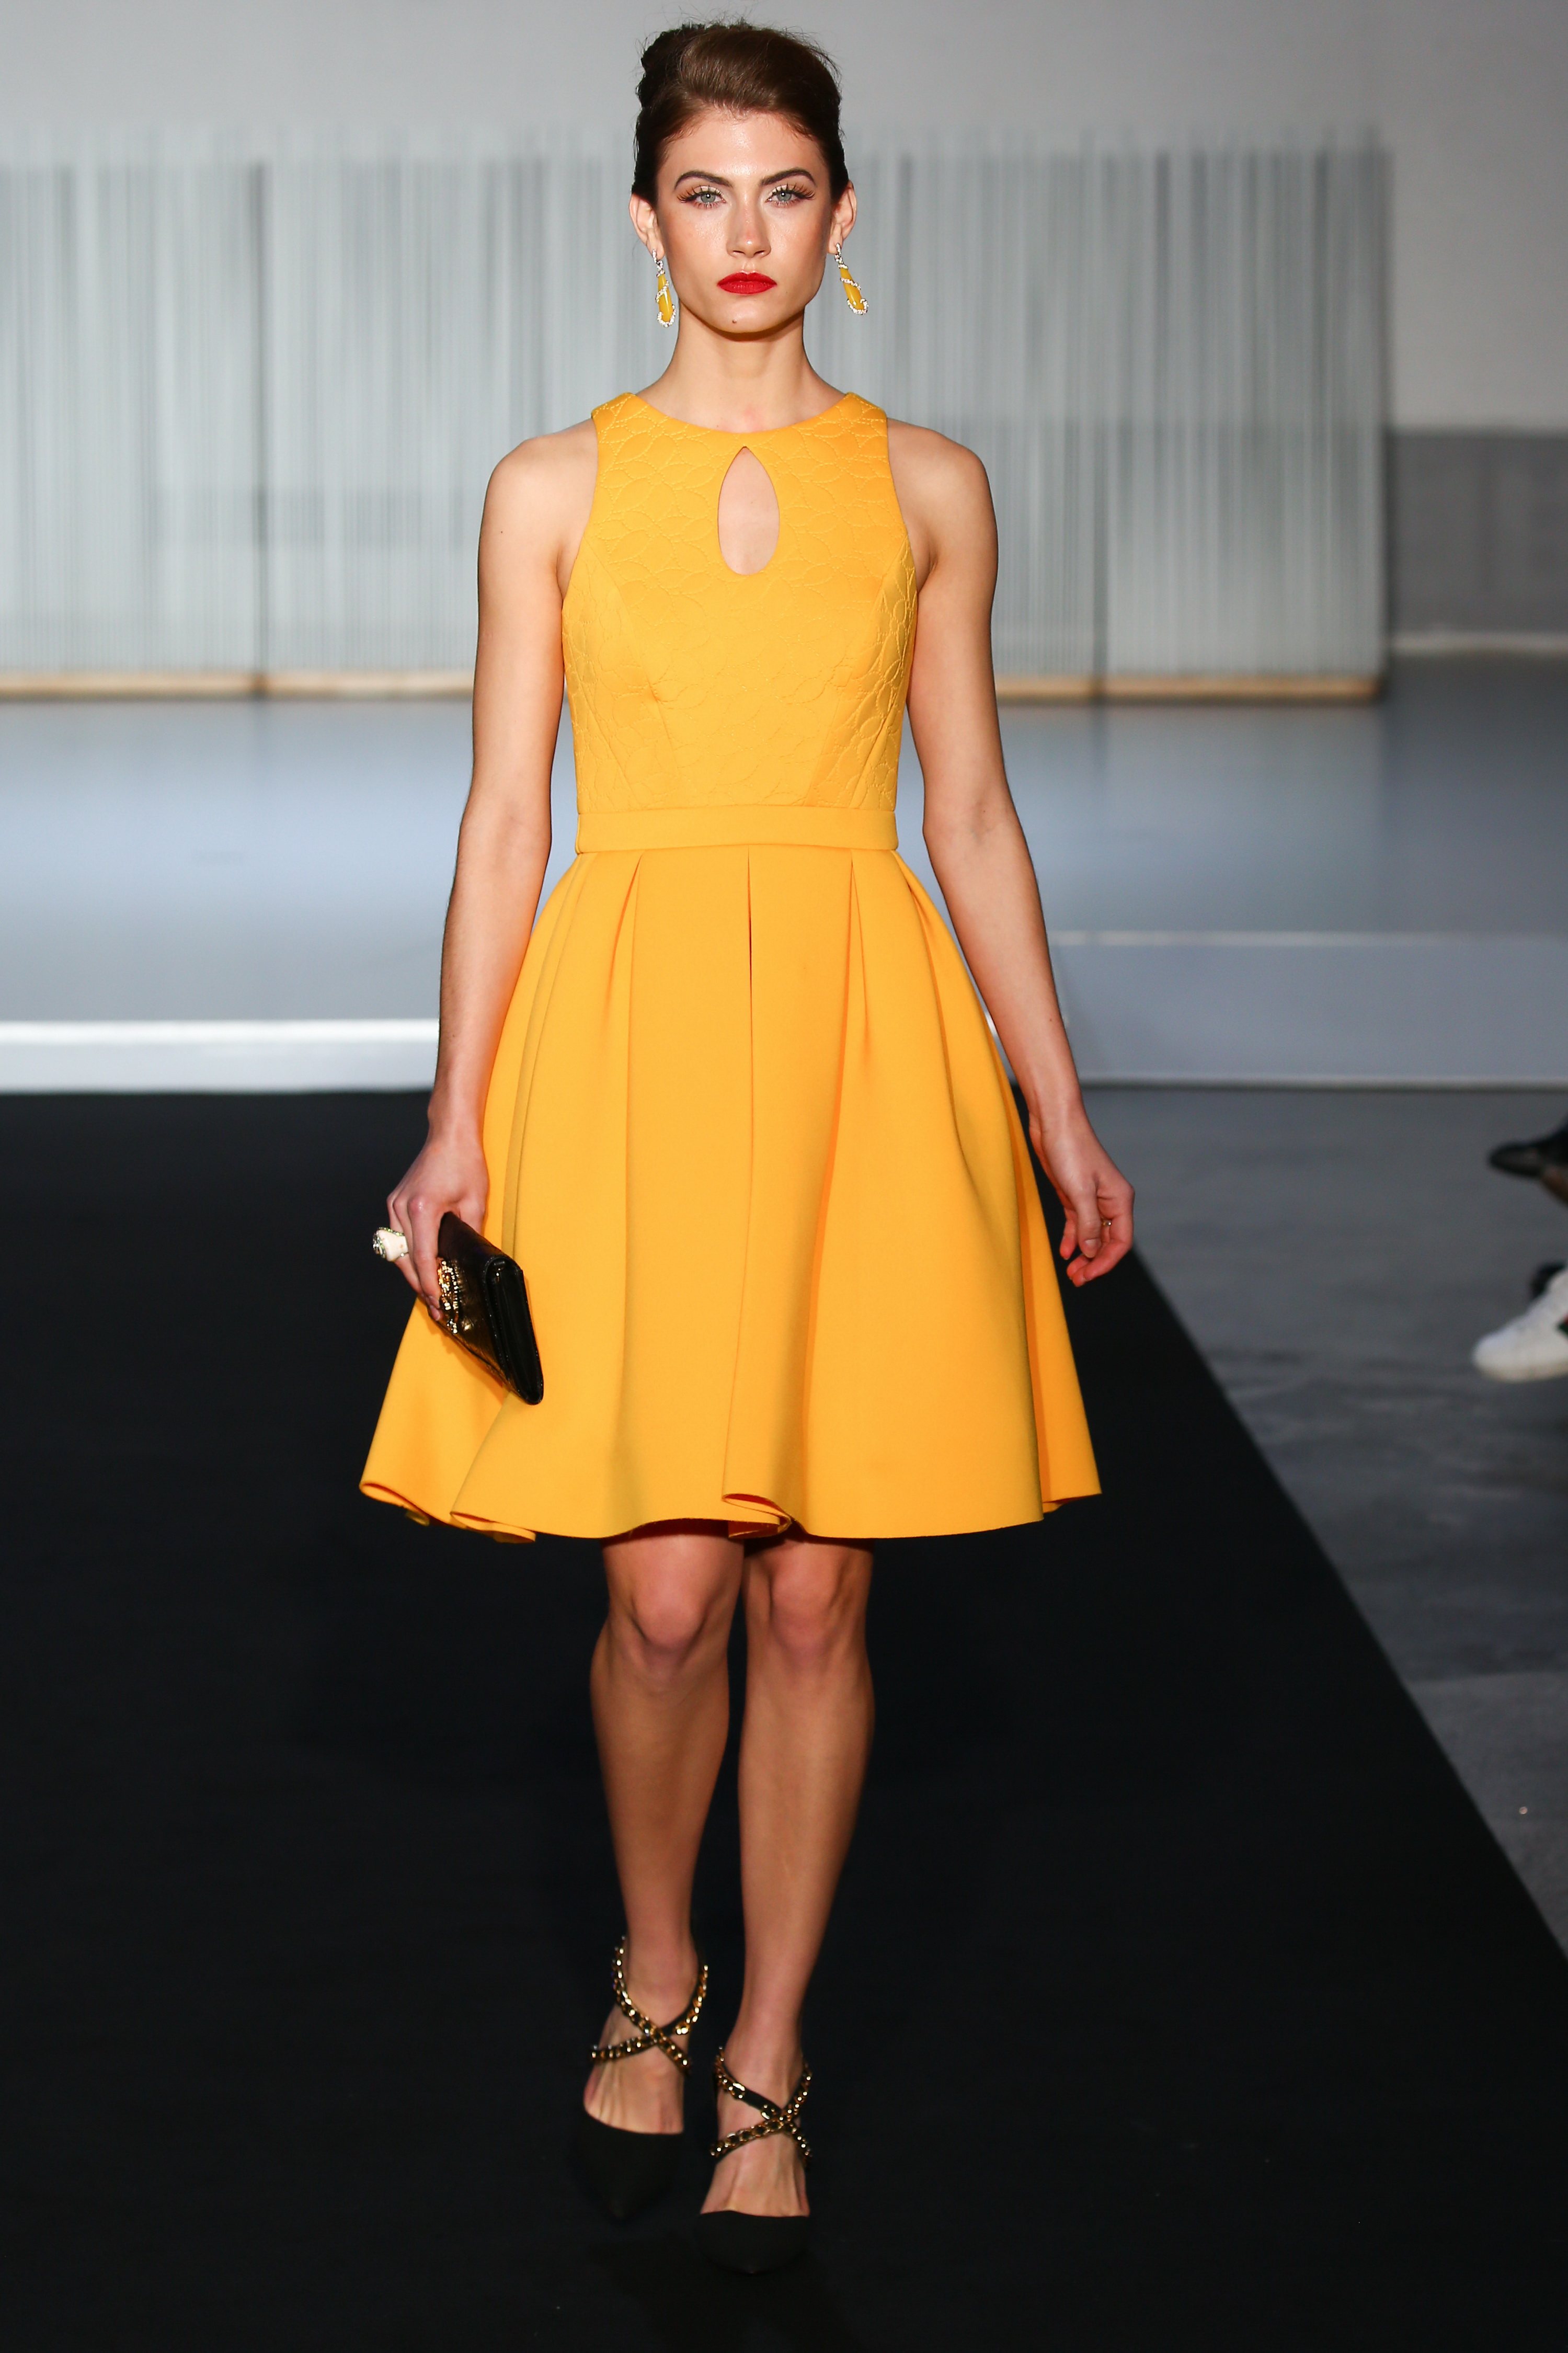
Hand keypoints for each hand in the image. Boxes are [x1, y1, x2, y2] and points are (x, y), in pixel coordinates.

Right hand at [386, 1125, 489, 1319]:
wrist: (450, 1135)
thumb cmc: (465, 1163)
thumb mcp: (476, 1203)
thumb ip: (470, 1235)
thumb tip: (468, 1262)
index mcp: (422, 1209)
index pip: (424, 1259)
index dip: (431, 1285)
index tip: (440, 1304)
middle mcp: (402, 1208)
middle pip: (406, 1260)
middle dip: (420, 1286)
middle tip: (437, 1308)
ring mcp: (395, 1204)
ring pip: (398, 1252)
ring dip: (412, 1273)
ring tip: (430, 1292)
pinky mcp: (395, 1201)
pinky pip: (398, 1237)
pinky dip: (409, 1255)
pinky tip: (422, 1267)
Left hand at [1029, 1105, 1133, 1286]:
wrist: (1053, 1122)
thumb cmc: (1070, 1149)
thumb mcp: (1078, 1191)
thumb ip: (1086, 1223)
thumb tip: (1090, 1251)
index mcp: (1119, 1199)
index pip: (1121, 1241)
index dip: (1106, 1262)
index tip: (1088, 1275)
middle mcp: (1109, 1201)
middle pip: (1107, 1241)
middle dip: (1094, 1262)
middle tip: (1077, 1279)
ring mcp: (1092, 1199)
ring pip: (1092, 1236)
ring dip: (1083, 1255)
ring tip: (1071, 1273)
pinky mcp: (1074, 1195)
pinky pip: (1078, 1224)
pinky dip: (1072, 1239)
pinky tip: (1064, 1252)